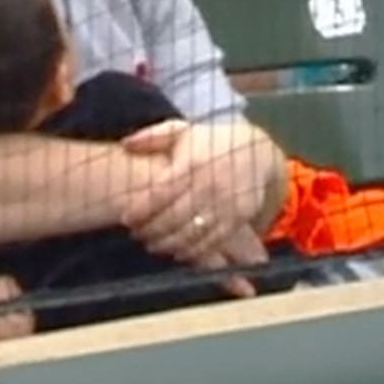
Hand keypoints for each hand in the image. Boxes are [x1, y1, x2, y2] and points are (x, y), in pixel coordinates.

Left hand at [121, 120, 274, 270]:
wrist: (257, 151)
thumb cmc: (212, 144)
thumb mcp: (184, 132)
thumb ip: (152, 136)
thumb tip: (126, 144)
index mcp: (192, 163)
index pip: (159, 193)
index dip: (140, 210)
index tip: (127, 219)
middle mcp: (209, 184)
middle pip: (172, 217)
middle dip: (150, 231)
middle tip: (136, 235)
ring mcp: (225, 203)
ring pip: (190, 233)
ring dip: (167, 244)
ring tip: (153, 245)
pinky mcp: (238, 218)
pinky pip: (212, 242)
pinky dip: (192, 251)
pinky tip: (178, 251)